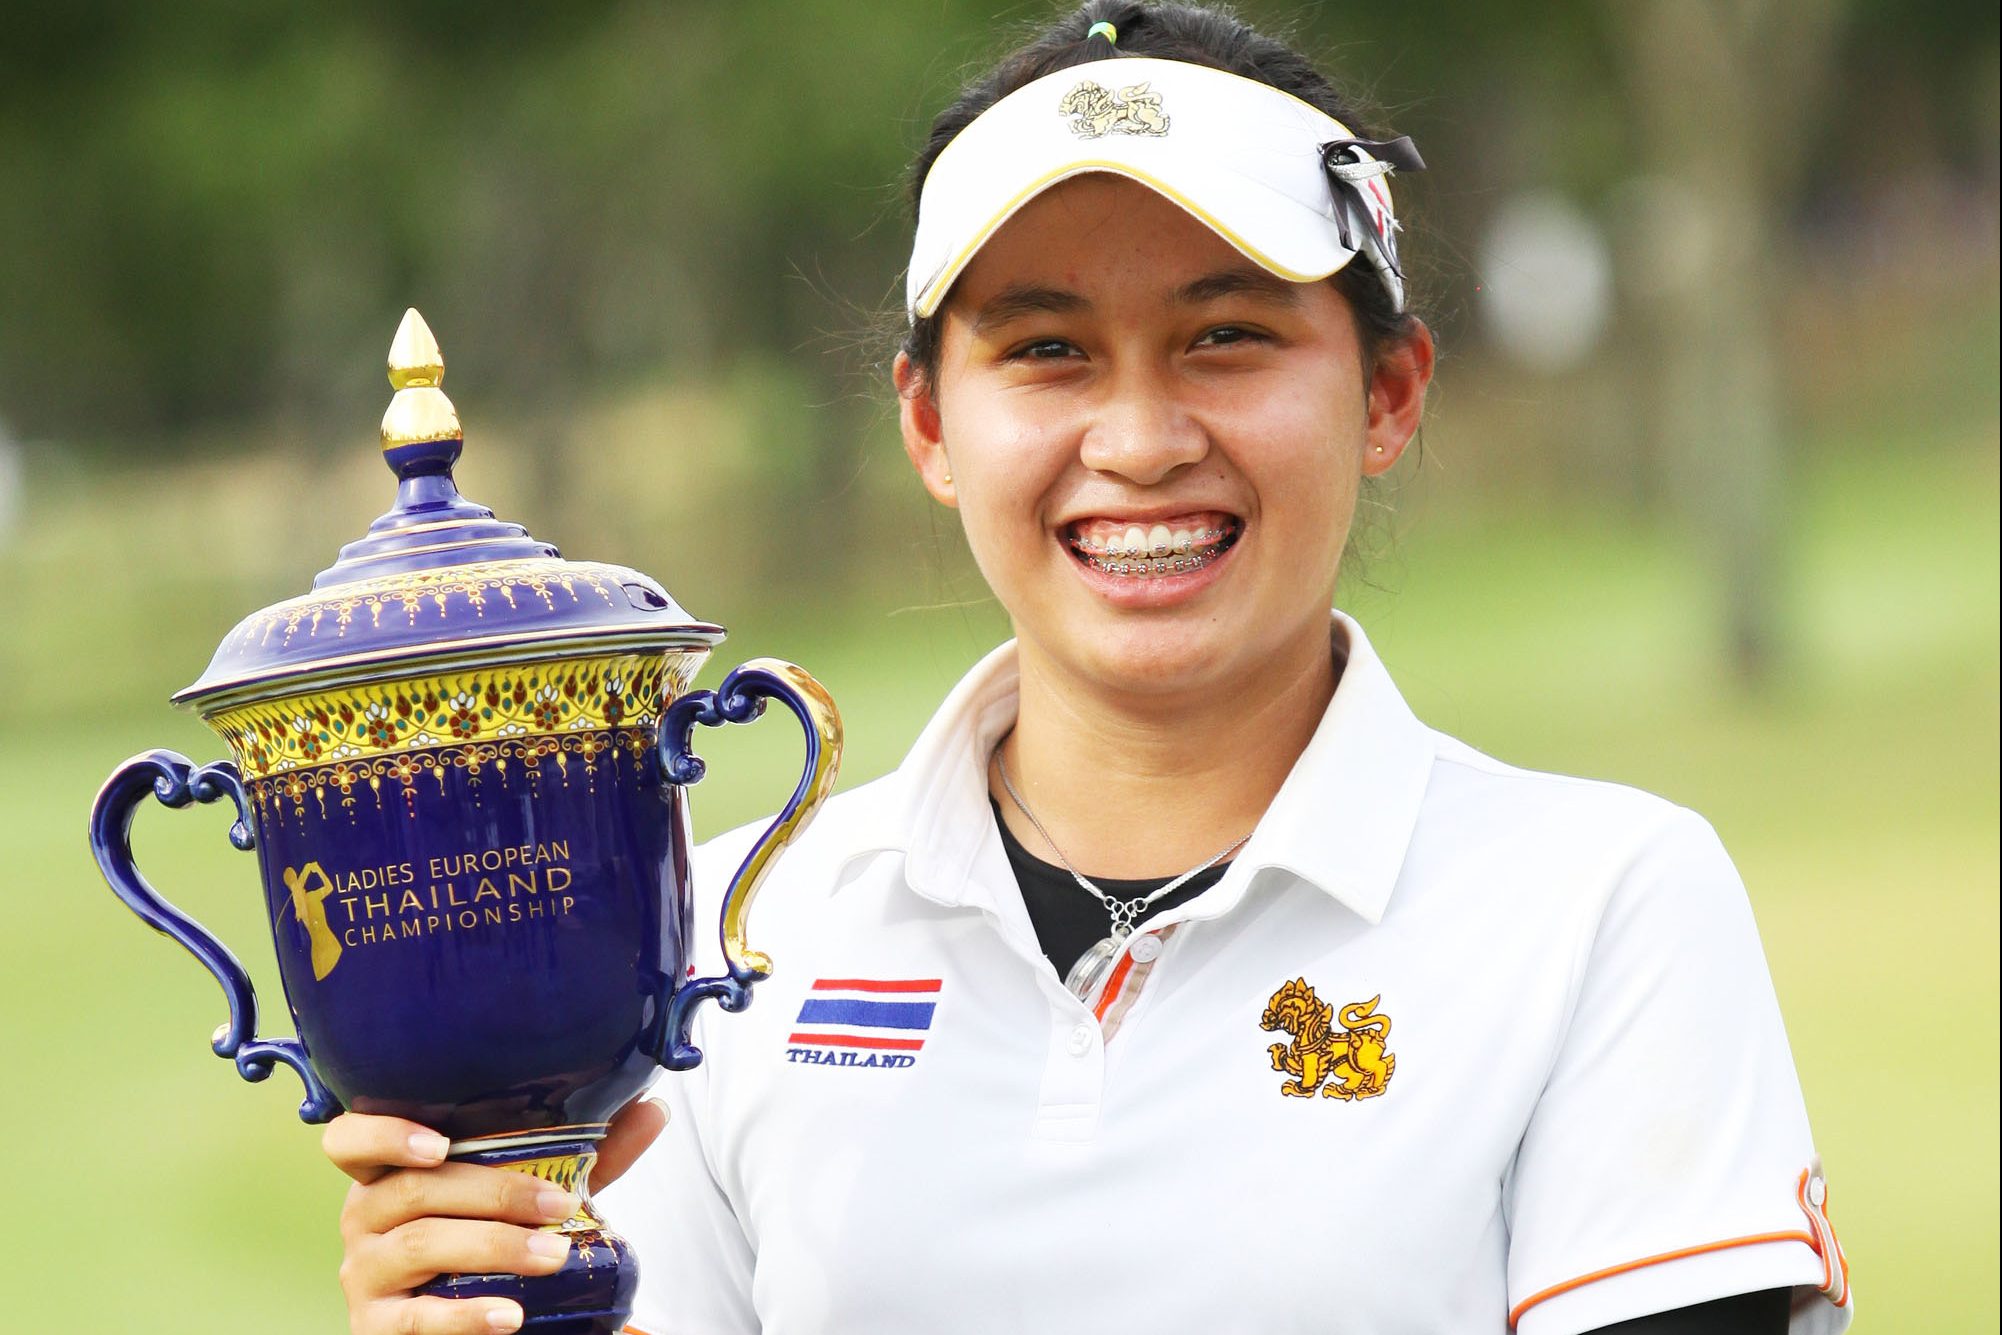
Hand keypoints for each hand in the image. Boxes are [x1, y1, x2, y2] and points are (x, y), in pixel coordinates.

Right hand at [324, 1097, 668, 1333]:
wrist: (475, 1323)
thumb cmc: (493, 1245)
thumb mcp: (536, 1196)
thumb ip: (588, 1155)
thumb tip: (653, 1109)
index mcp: (392, 1171)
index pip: (349, 1138)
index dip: (383, 1133)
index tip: (438, 1143)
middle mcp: (364, 1217)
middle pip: (411, 1190)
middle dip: (494, 1193)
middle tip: (561, 1205)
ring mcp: (364, 1275)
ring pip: (417, 1246)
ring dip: (493, 1247)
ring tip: (553, 1256)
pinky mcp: (376, 1328)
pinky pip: (414, 1321)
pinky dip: (465, 1316)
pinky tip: (509, 1316)